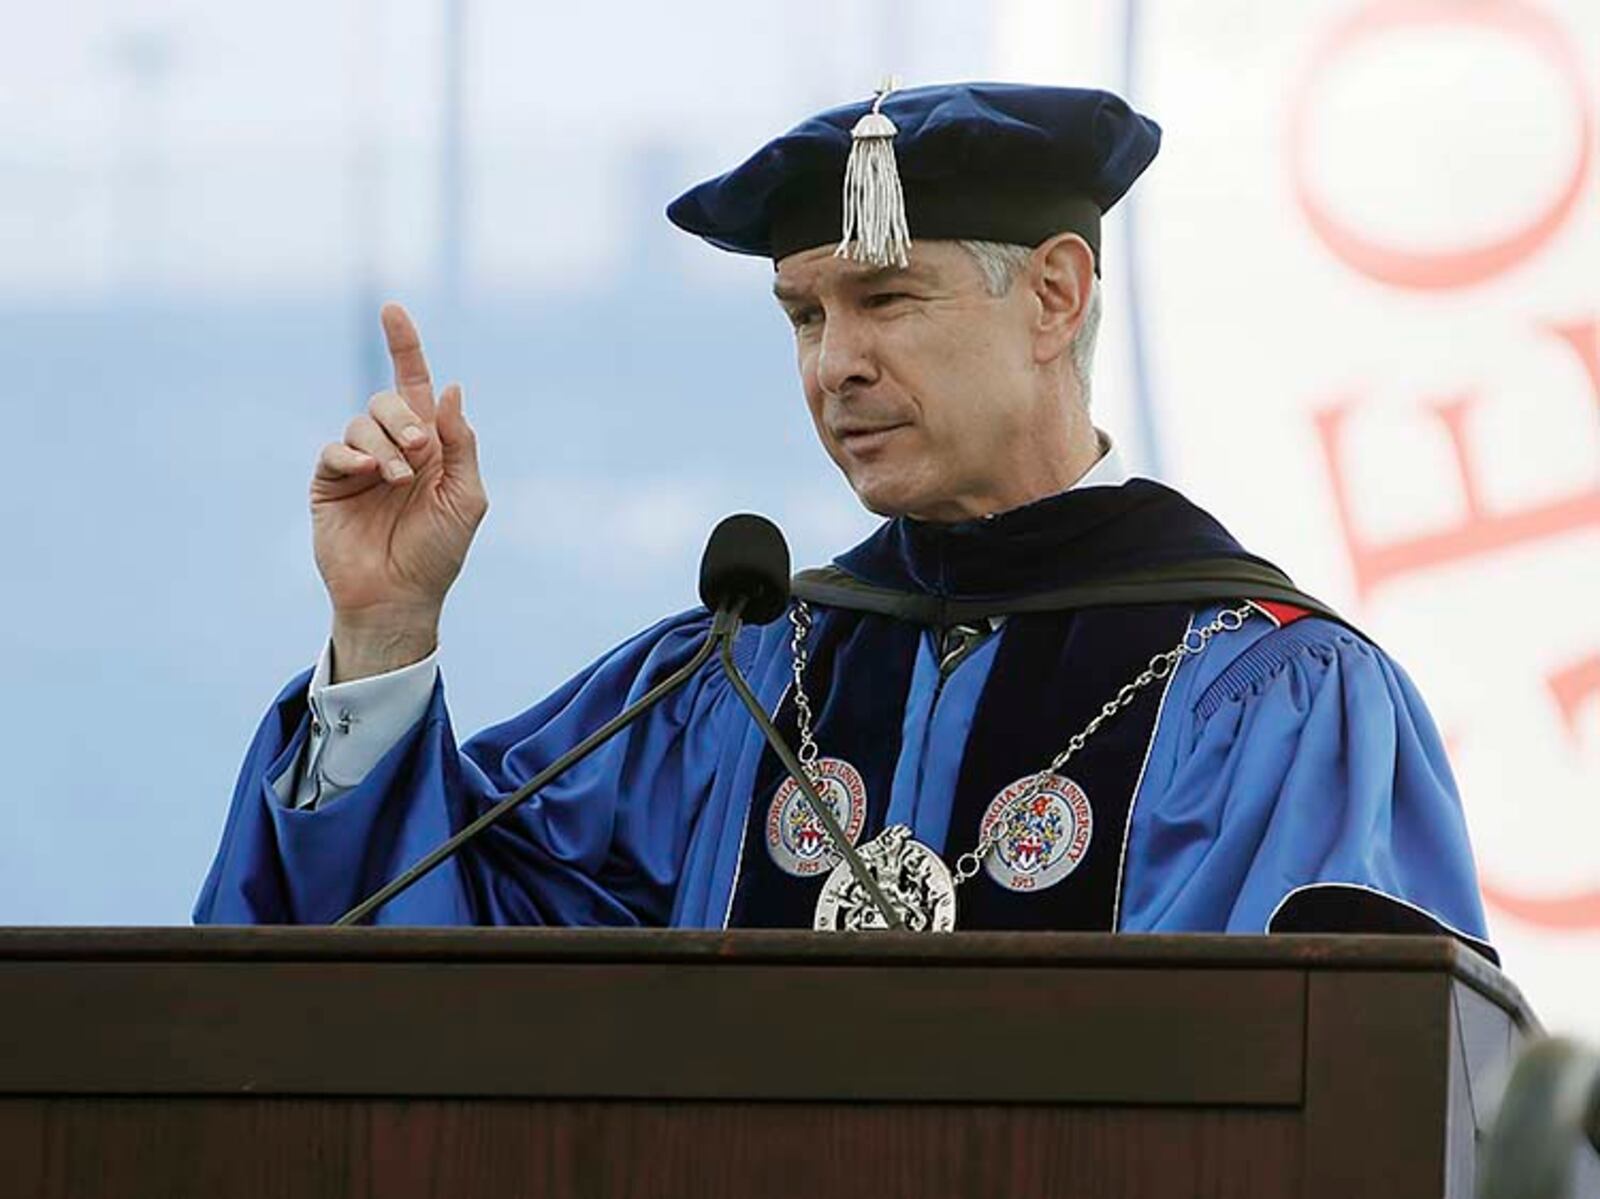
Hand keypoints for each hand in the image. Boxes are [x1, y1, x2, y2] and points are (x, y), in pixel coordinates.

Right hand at [311, 303, 487, 680]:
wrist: (400, 597)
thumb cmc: (438, 551)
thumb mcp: (467, 496)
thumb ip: (459, 443)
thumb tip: (450, 387)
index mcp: (430, 445)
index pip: (414, 384)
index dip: (404, 346)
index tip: (393, 310)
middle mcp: (392, 447)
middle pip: (388, 399)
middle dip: (404, 418)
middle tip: (420, 451)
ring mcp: (359, 464)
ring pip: (362, 421)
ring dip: (385, 445)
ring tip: (398, 480)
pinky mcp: (330, 483)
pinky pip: (334, 450)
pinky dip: (352, 454)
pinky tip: (369, 473)